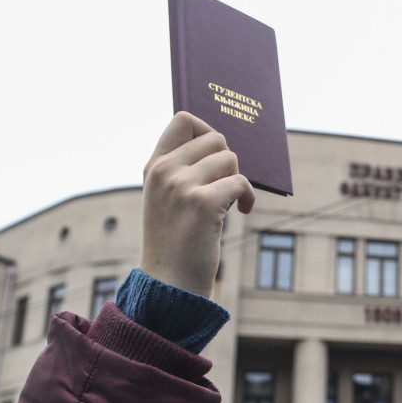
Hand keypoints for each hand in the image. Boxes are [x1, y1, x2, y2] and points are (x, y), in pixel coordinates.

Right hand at [140, 112, 254, 296]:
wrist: (169, 283)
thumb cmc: (176, 240)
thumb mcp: (167, 198)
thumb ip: (183, 169)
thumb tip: (221, 143)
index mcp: (153, 166)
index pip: (183, 120)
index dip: (207, 130)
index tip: (215, 154)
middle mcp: (163, 171)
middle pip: (215, 138)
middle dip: (228, 161)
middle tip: (225, 186)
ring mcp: (181, 186)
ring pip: (230, 158)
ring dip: (238, 179)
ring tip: (231, 201)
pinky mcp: (202, 203)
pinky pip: (241, 182)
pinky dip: (248, 196)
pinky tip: (241, 211)